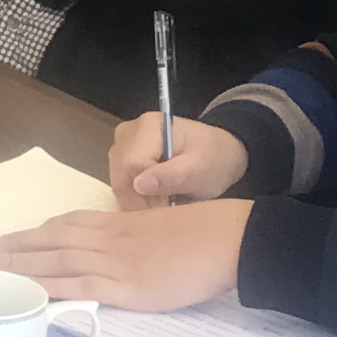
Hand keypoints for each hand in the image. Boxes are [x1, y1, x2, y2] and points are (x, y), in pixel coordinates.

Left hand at [0, 199, 250, 310]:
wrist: (226, 239)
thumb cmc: (206, 230)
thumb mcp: (163, 223)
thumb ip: (139, 233)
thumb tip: (128, 243)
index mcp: (122, 223)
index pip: (73, 222)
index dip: (44, 228)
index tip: (24, 233)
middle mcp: (111, 240)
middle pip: (57, 239)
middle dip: (24, 244)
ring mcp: (116, 264)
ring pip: (60, 260)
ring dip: (28, 265)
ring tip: (2, 268)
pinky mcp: (126, 289)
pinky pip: (80, 287)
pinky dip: (53, 288)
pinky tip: (33, 293)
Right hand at [106, 110, 245, 208]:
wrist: (217, 153)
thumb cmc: (214, 159)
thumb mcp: (201, 170)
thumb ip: (173, 177)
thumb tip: (139, 185)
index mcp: (149, 127)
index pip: (133, 164)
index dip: (147, 192)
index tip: (170, 205)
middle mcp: (128, 132)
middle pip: (122, 176)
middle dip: (142, 200)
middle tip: (168, 209)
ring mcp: (122, 146)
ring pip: (119, 184)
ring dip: (140, 201)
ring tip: (165, 203)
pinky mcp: (121, 159)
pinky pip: (121, 185)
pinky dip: (137, 198)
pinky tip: (156, 199)